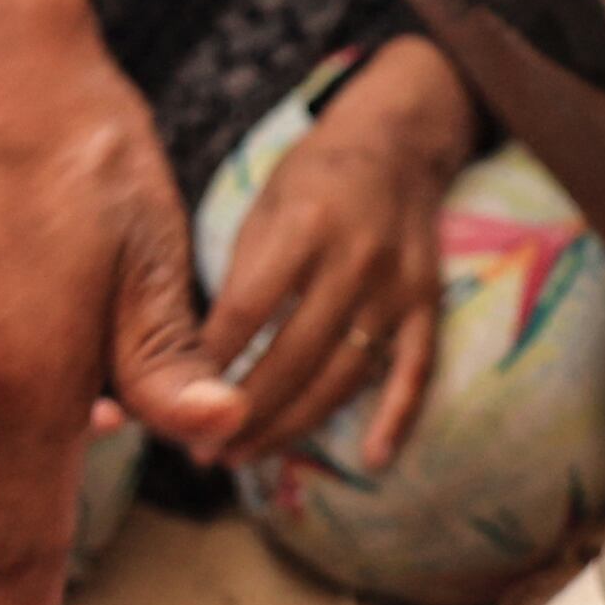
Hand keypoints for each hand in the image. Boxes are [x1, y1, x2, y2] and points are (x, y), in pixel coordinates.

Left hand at [198, 42, 471, 467]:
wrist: (395, 143)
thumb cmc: (311, 180)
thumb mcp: (264, 208)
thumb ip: (241, 277)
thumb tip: (199, 359)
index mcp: (304, 226)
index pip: (247, 310)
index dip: (211, 363)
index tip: (177, 401)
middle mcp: (355, 258)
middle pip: (294, 355)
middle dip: (244, 412)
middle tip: (202, 454)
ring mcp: (397, 286)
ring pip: (345, 375)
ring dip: (294, 425)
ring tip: (246, 457)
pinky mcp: (427, 303)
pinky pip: (415, 370)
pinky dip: (397, 418)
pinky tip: (371, 460)